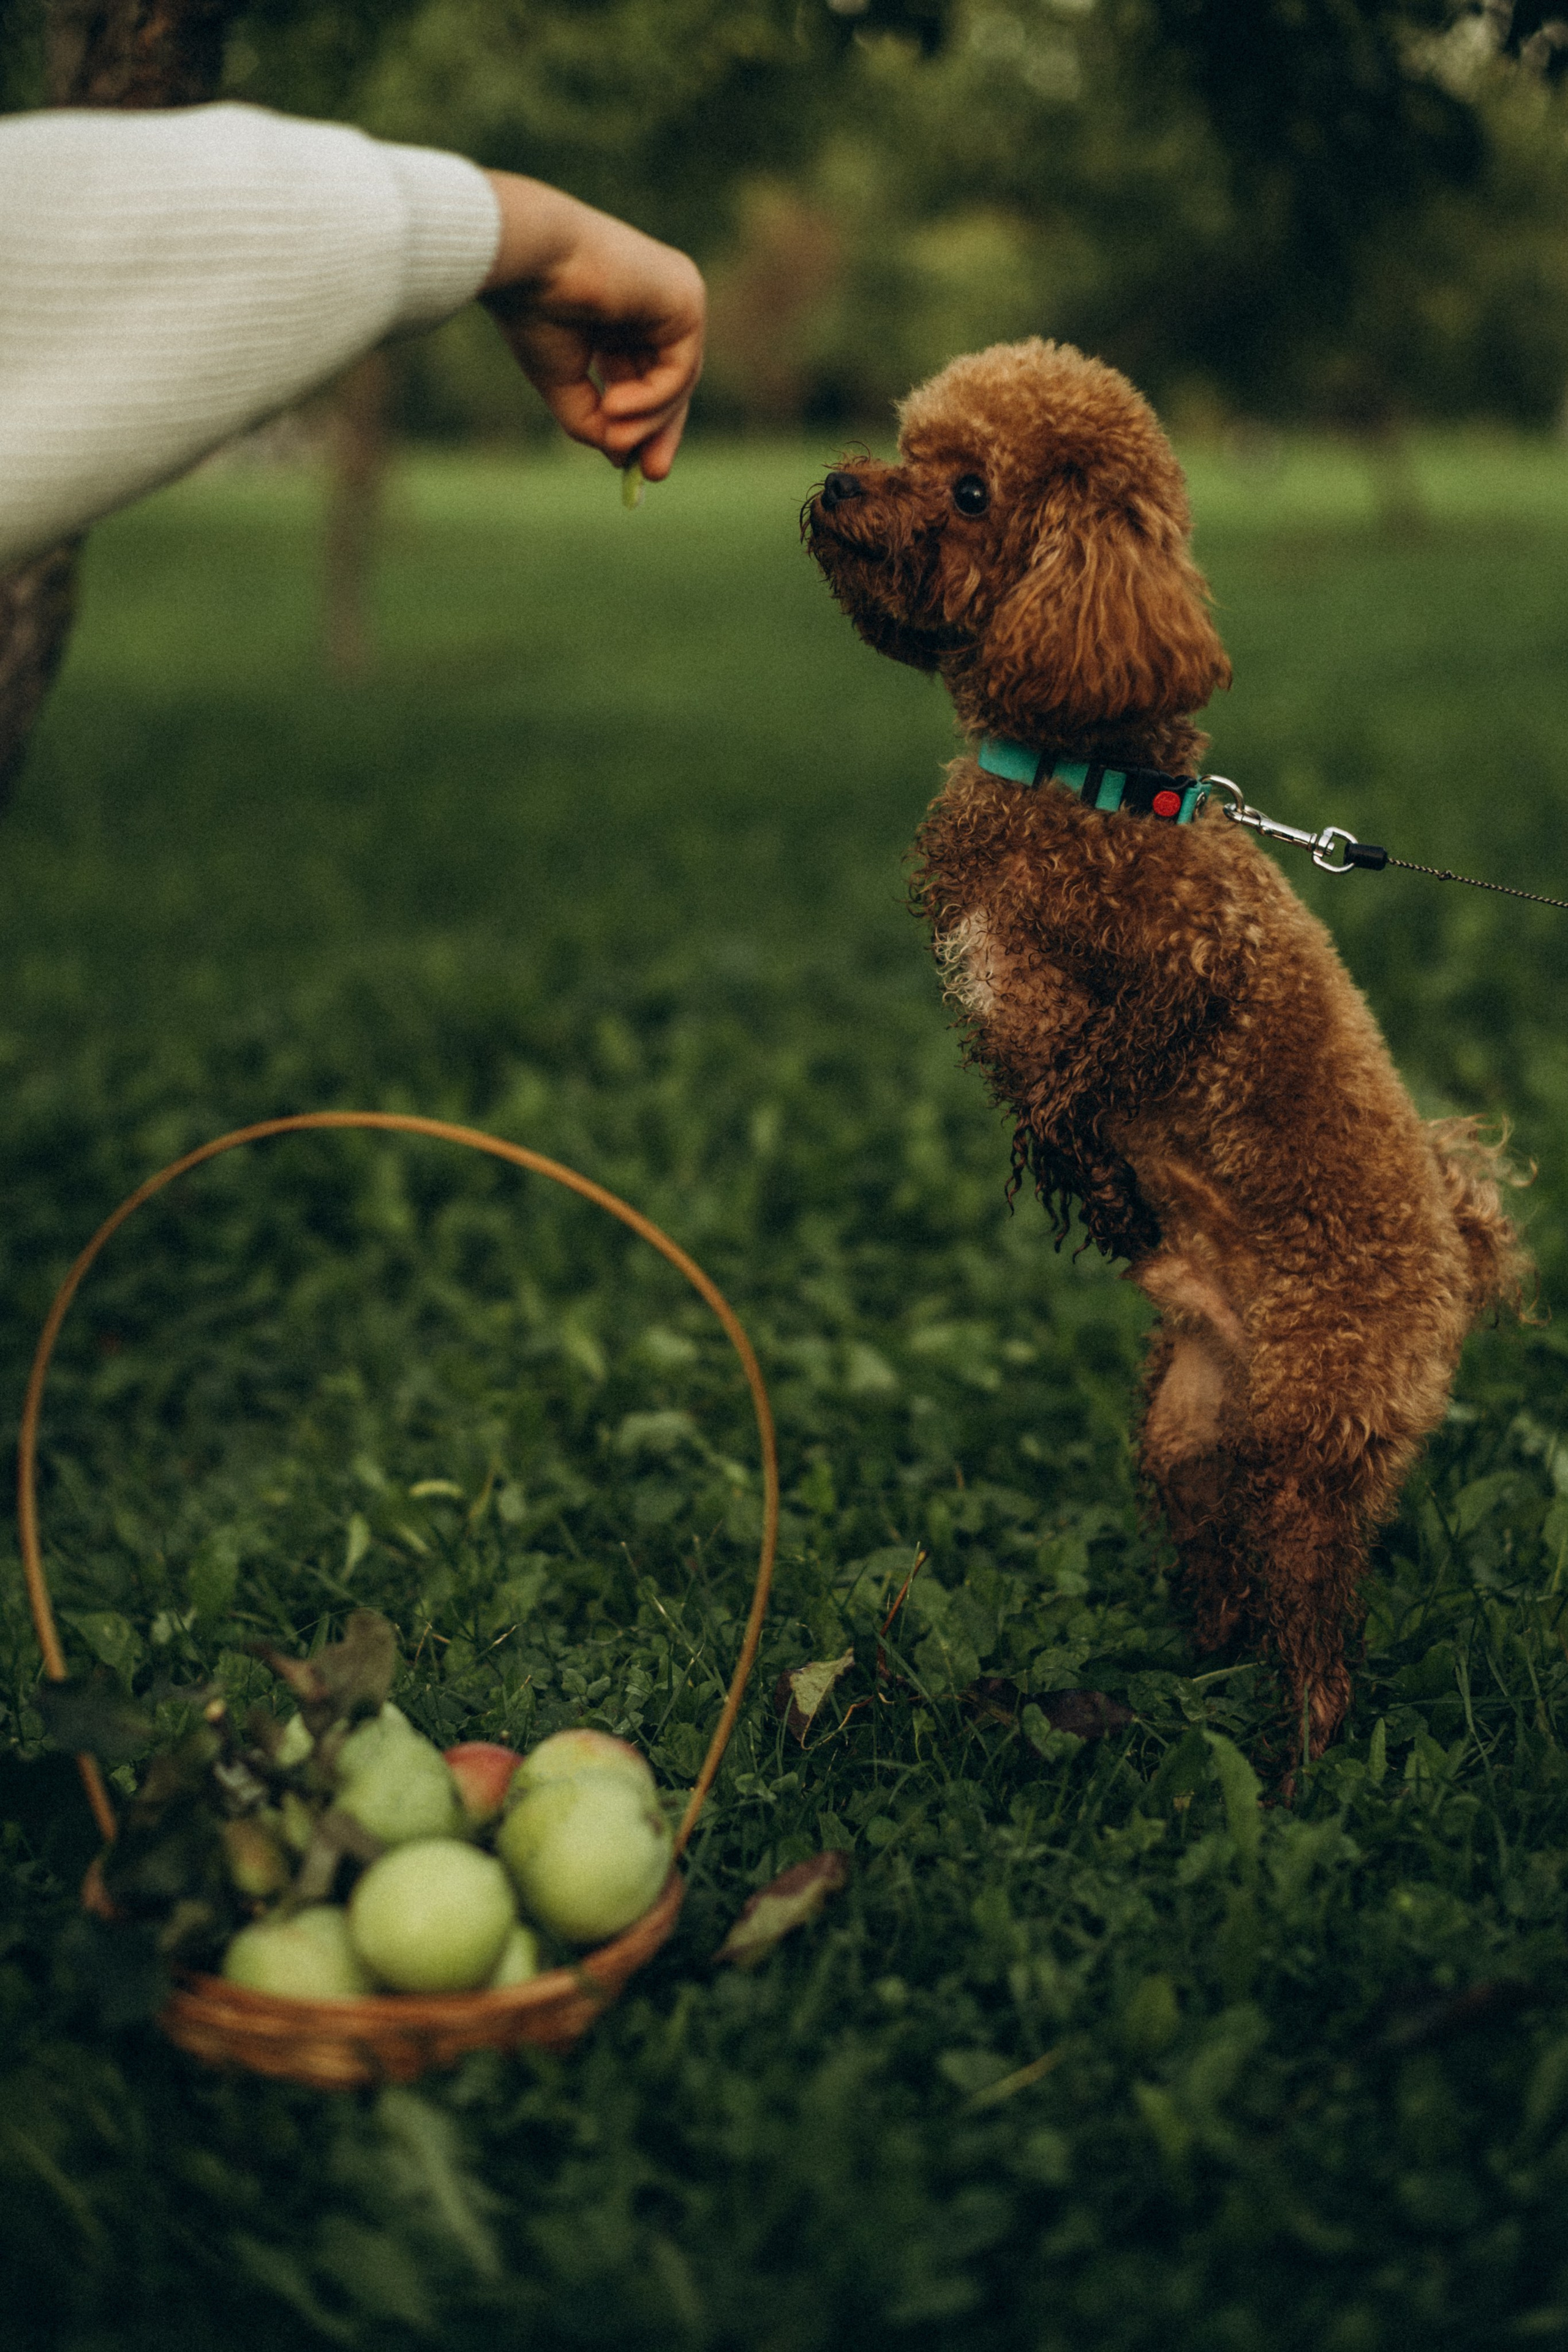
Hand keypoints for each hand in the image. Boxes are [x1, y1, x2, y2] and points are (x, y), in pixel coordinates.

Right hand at [479, 175, 704, 479]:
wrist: (530, 259)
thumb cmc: (534, 310)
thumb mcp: (562, 381)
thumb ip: (592, 420)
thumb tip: (621, 455)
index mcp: (622, 311)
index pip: (645, 372)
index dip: (641, 420)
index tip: (630, 462)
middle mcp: (655, 300)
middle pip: (670, 378)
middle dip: (661, 429)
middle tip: (652, 474)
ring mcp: (676, 295)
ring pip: (677, 380)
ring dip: (648, 421)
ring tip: (614, 440)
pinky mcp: (687, 299)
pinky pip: (681, 370)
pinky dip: (654, 399)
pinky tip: (617, 406)